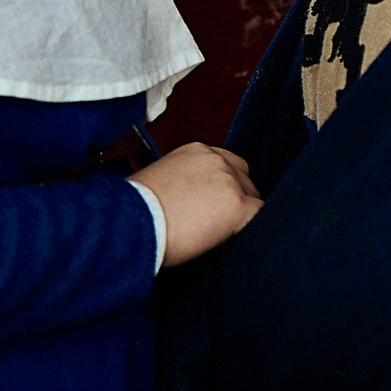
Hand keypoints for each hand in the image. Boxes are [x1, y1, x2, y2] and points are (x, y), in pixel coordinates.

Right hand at [130, 142, 261, 269]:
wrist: (131, 222)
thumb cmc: (135, 209)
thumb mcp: (159, 182)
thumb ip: (182, 183)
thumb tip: (187, 202)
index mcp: (196, 151)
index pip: (226, 163)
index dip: (223, 185)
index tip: (215, 202)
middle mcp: (216, 160)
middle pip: (243, 177)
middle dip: (236, 197)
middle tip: (219, 220)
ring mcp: (229, 182)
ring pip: (253, 197)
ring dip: (242, 214)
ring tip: (222, 234)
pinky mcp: (236, 207)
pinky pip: (258, 216)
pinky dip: (251, 228)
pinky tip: (236, 239)